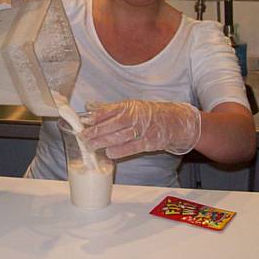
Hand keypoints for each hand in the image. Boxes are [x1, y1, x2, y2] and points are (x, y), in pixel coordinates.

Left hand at [80, 100, 200, 158]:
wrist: (176, 122)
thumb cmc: (150, 114)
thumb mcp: (131, 107)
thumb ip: (110, 109)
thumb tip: (89, 107)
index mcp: (129, 106)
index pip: (109, 110)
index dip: (95, 116)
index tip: (83, 122)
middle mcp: (136, 116)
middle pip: (113, 123)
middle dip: (97, 130)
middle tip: (83, 136)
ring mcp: (144, 129)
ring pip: (121, 135)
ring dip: (105, 141)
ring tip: (92, 145)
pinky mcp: (150, 142)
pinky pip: (134, 147)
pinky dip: (121, 150)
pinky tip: (110, 153)